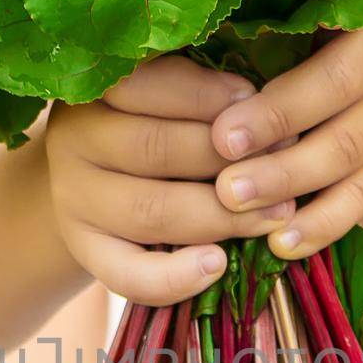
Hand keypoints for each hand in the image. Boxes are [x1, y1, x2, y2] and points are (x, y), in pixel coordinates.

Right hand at [46, 57, 296, 304]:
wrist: (96, 180)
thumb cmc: (152, 121)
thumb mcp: (165, 92)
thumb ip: (201, 90)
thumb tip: (262, 104)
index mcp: (95, 88)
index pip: (146, 85)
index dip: (209, 96)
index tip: (257, 102)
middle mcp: (74, 140)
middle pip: (155, 149)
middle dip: (230, 160)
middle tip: (288, 162)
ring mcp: (74, 200)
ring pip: (151, 211)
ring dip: (222, 216)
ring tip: (276, 213)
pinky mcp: (86, 251)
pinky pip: (128, 274)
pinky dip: (175, 277)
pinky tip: (217, 265)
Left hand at [211, 25, 362, 259]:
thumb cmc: (316, 43)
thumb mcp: (298, 28)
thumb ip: (255, 44)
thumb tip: (179, 76)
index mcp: (361, 25)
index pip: (326, 74)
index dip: (275, 111)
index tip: (222, 138)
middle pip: (340, 127)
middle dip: (279, 164)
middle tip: (225, 189)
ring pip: (350, 165)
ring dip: (293, 194)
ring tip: (244, 216)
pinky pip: (362, 200)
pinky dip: (322, 226)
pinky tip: (282, 244)